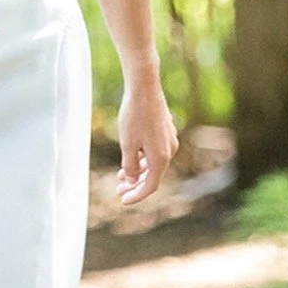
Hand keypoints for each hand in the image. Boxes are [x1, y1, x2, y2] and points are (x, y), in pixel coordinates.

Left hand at [115, 76, 178, 205]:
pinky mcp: (166, 129)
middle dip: (135, 184)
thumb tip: (132, 179)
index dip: (136, 195)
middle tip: (118, 190)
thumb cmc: (134, 116)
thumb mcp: (127, 144)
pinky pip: (155, 150)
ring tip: (121, 175)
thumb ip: (130, 166)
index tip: (122, 200)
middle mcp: (169, 150)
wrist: (144, 87)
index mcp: (161, 158)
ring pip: (154, 162)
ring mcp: (169, 139)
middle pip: (153, 175)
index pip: (150, 186)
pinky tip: (131, 155)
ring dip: (138, 170)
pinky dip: (143, 158)